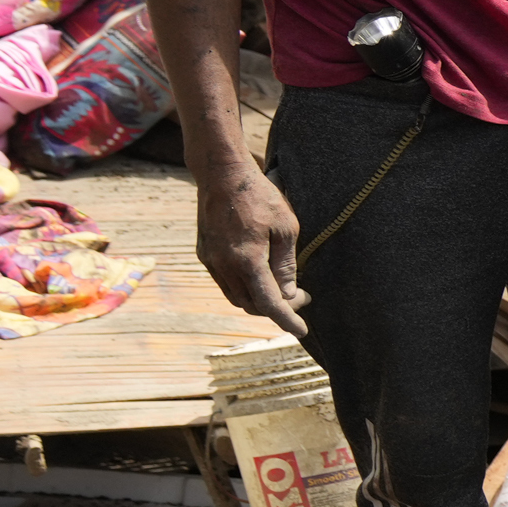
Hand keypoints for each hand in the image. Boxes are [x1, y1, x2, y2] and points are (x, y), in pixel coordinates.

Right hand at [200, 161, 309, 338]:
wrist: (221, 174)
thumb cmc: (259, 196)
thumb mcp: (286, 228)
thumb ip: (286, 266)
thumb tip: (288, 294)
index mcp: (247, 261)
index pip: (268, 304)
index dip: (286, 320)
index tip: (301, 331)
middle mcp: (224, 266)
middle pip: (251, 305)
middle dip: (277, 308)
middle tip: (303, 296)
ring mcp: (211, 261)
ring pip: (236, 296)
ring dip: (259, 299)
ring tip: (285, 287)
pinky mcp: (204, 254)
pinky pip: (225, 282)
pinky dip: (245, 286)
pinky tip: (261, 274)